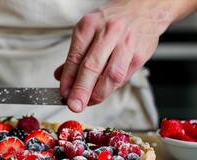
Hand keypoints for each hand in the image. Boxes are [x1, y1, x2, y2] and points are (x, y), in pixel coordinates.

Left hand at [55, 0, 169, 112]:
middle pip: (92, 67)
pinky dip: (112, 88)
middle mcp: (108, 32)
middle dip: (82, 90)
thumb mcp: (87, 31)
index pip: (75, 58)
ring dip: (99, 93)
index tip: (64, 94)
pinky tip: (105, 89)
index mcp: (89, 26)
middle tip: (75, 105)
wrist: (144, 7)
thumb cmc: (112, 21)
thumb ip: (74, 56)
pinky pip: (124, 77)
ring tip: (89, 101)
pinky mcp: (140, 54)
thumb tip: (60, 78)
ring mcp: (126, 43)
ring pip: (111, 75)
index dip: (68, 80)